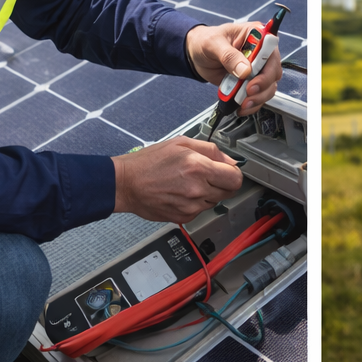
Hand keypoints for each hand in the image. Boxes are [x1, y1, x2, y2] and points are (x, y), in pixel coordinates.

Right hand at [113, 137, 242, 222]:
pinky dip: (195, 203)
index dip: (234, 173)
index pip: (236, 178)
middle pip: (229, 192)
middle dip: (223, 183)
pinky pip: (200, 211)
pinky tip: (181, 193)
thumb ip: (211, 150)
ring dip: (208, 193)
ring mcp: (190, 207)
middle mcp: (197, 189)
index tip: (227, 170)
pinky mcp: (182, 217)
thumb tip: (230, 161)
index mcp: (199, 168)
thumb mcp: (181, 143)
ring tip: (189, 183)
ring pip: (215, 202)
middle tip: (207, 175)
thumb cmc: (149, 162)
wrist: (125, 183)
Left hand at [186, 21, 282, 114]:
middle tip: (248, 93)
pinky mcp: (251, 82)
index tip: (253, 79)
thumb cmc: (206, 41)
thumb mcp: (213, 43)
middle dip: (262, 86)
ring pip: (269, 86)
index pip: (271, 52)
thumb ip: (229, 55)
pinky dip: (252, 104)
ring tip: (243, 103)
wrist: (196, 54)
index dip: (267, 67)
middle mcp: (261, 53)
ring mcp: (257, 69)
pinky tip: (241, 106)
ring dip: (258, 98)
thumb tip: (244, 70)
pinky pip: (259, 96)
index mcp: (256, 36)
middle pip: (273, 72)